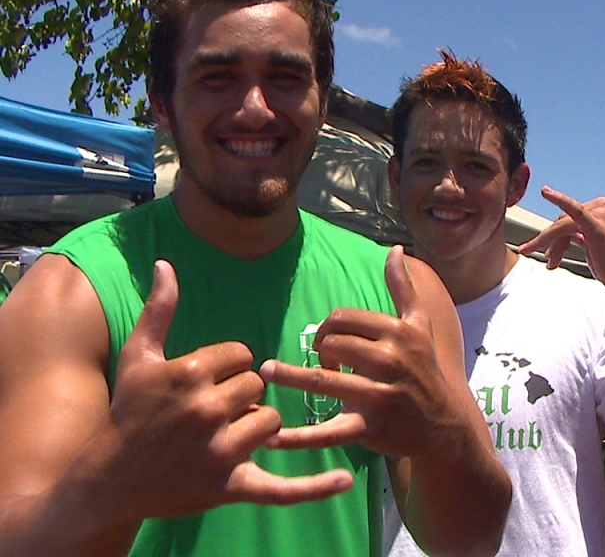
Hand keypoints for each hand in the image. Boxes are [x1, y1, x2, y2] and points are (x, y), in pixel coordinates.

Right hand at [104, 260, 352, 520]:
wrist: (111, 478)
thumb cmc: (128, 412)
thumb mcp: (138, 358)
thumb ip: (160, 310)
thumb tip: (165, 265)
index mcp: (191, 373)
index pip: (242, 355)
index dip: (229, 367)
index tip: (208, 381)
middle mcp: (207, 409)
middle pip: (258, 386)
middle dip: (243, 395)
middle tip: (214, 410)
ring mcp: (220, 451)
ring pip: (272, 421)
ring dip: (257, 425)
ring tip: (226, 433)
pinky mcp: (229, 485)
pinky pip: (282, 488)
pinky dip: (314, 487)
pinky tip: (344, 480)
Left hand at [260, 246, 466, 458]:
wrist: (443, 426)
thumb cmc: (425, 370)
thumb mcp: (420, 326)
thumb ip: (403, 288)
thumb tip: (395, 250)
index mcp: (398, 333)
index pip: (344, 319)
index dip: (329, 329)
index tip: (332, 346)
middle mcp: (391, 361)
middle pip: (333, 344)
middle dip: (320, 351)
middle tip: (323, 366)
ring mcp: (380, 396)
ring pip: (322, 380)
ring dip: (289, 376)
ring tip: (266, 372)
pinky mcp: (370, 428)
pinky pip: (328, 432)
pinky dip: (298, 437)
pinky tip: (272, 437)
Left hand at [518, 186, 604, 294]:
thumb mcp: (592, 245)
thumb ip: (579, 235)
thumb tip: (561, 236)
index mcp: (602, 210)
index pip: (569, 219)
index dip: (556, 238)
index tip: (550, 256)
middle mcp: (602, 207)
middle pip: (564, 222)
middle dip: (554, 244)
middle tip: (550, 263)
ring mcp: (600, 214)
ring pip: (563, 225)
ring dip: (552, 244)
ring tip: (550, 264)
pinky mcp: (596, 223)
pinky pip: (574, 209)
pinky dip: (558, 199)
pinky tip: (545, 193)